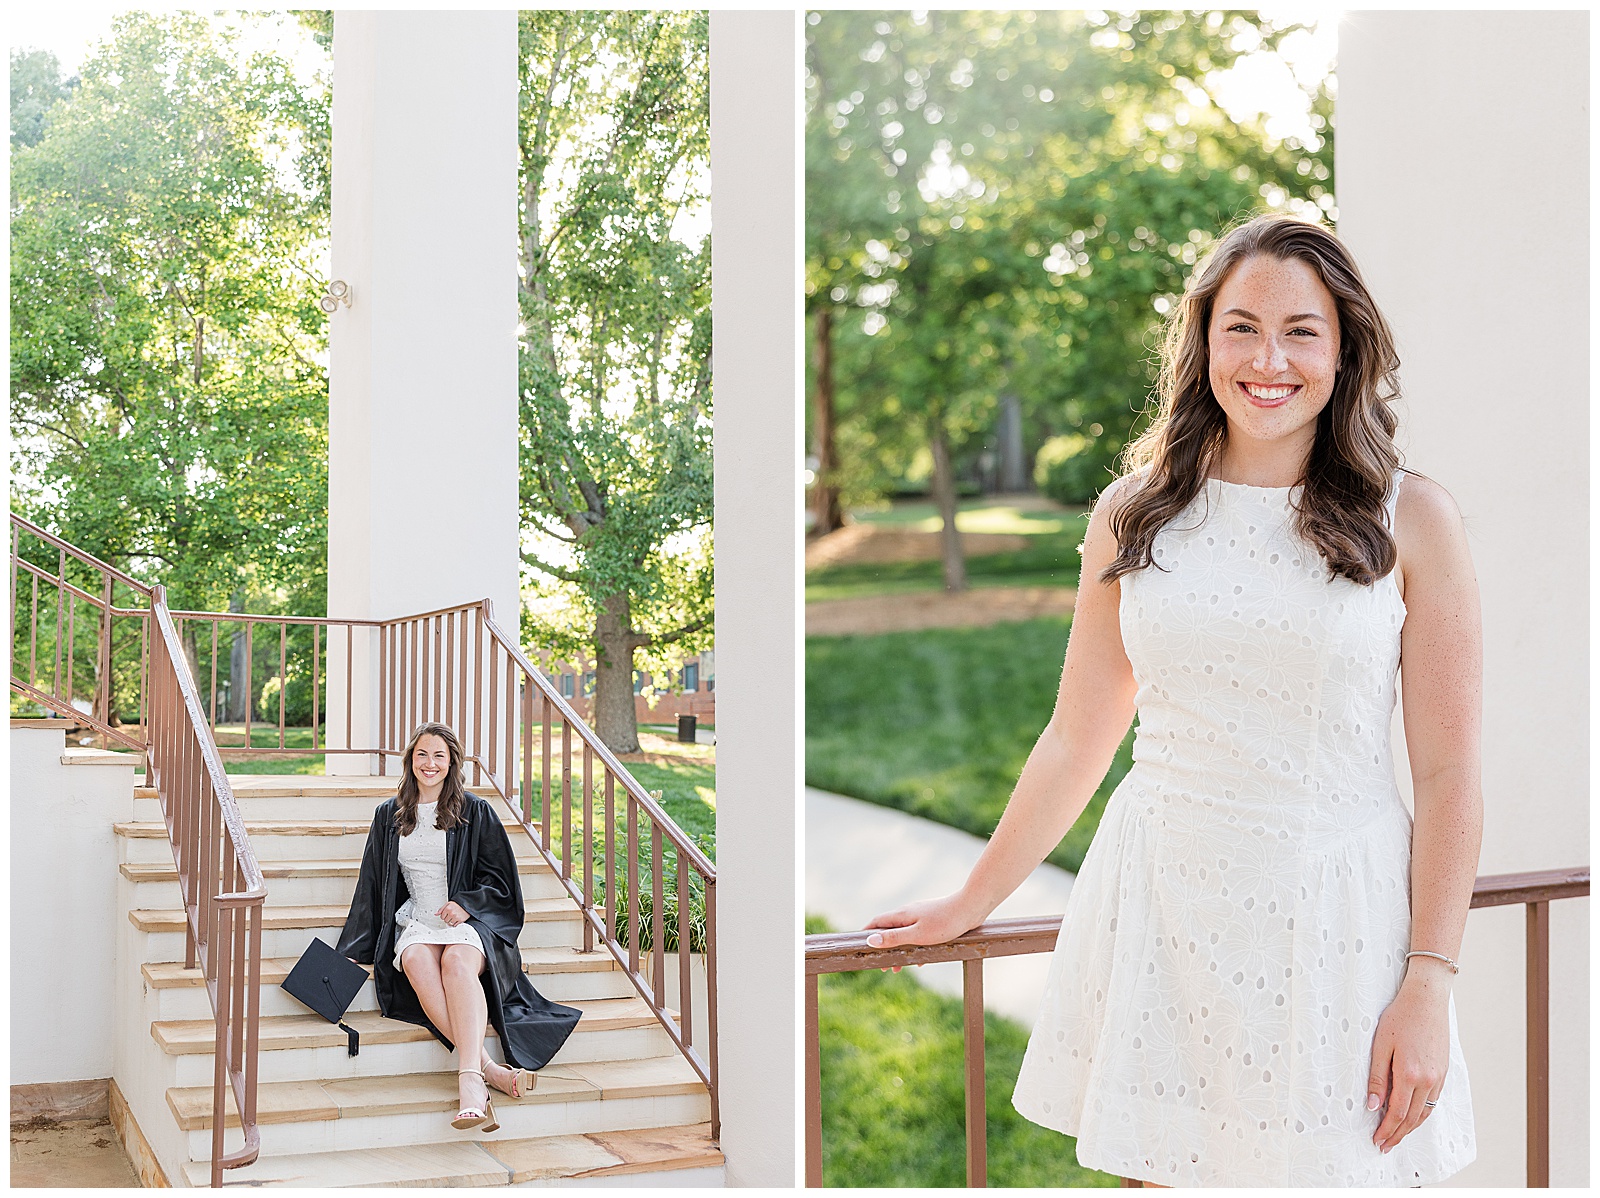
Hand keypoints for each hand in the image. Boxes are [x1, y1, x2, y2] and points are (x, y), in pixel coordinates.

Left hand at [437, 901, 469, 926]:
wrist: (467, 903)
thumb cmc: (457, 904)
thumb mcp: (448, 904)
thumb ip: (441, 909)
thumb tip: (435, 914)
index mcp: (447, 909)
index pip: (442, 917)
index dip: (444, 915)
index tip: (447, 914)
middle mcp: (451, 913)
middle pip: (445, 921)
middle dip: (447, 918)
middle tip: (451, 915)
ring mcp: (456, 917)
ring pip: (450, 923)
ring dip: (451, 921)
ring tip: (454, 917)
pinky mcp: (460, 920)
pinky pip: (455, 925)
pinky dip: (455, 923)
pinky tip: (457, 919)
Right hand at [862, 894, 983, 970]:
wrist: (971, 907)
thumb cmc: (945, 922)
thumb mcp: (917, 935)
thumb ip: (894, 938)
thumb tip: (871, 940)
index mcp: (902, 915)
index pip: (877, 922)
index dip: (867, 933)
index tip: (860, 946)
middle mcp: (909, 912)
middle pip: (890, 929)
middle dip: (885, 947)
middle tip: (883, 966)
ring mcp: (921, 915)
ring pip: (905, 934)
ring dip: (901, 950)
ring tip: (900, 968)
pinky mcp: (933, 920)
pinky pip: (919, 935)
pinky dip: (916, 947)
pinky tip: (923, 959)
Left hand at [1367, 966, 1451, 1152]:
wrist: (1427, 999)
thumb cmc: (1400, 1018)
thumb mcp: (1381, 1045)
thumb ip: (1377, 1077)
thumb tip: (1372, 1105)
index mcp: (1410, 1075)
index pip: (1397, 1113)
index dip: (1386, 1129)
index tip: (1377, 1140)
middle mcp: (1428, 1080)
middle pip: (1412, 1118)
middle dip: (1398, 1134)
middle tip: (1384, 1145)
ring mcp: (1438, 1077)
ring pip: (1425, 1113)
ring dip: (1411, 1128)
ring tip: (1397, 1136)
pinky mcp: (1443, 1072)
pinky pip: (1433, 1101)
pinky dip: (1422, 1114)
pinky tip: (1413, 1116)